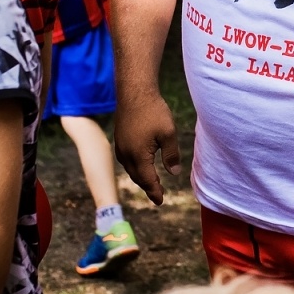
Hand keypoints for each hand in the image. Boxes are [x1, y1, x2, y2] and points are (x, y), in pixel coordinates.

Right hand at [114, 89, 180, 204]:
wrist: (134, 92)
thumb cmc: (153, 111)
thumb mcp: (168, 134)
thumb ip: (171, 155)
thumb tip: (174, 173)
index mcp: (139, 156)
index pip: (147, 180)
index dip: (154, 192)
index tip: (160, 201)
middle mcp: (126, 154)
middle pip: (137, 177)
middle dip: (147, 187)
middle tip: (157, 195)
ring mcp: (120, 146)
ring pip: (130, 169)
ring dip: (140, 177)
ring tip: (150, 182)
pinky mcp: (119, 138)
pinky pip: (126, 160)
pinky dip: (134, 167)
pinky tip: (140, 164)